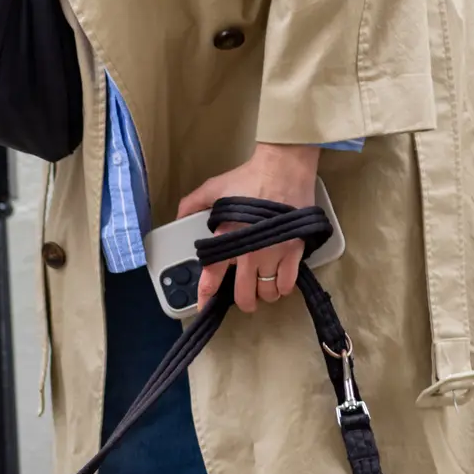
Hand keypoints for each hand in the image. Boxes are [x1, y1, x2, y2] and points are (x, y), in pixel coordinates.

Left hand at [177, 143, 322, 312]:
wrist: (285, 166)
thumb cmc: (249, 177)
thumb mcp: (214, 188)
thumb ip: (193, 204)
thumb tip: (178, 217)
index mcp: (227, 237)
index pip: (213, 274)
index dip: (207, 294)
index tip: (205, 306)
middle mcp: (250, 251)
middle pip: (244, 293)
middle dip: (243, 300)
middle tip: (244, 298)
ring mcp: (274, 252)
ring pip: (268, 291)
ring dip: (264, 293)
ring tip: (262, 286)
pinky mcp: (295, 249)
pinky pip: (288, 282)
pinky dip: (283, 287)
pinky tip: (279, 282)